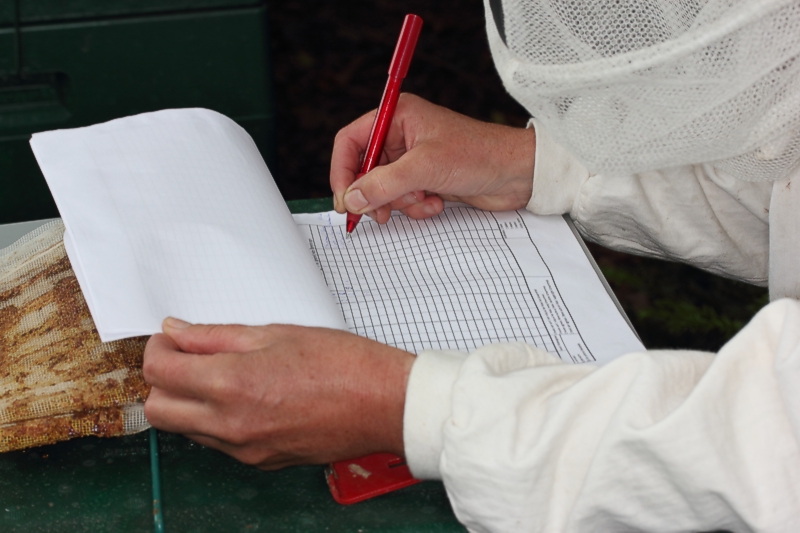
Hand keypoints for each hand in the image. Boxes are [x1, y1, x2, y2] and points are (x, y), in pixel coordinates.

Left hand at [143, 318, 414, 469]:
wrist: (384, 404)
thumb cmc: (343, 364)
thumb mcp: (275, 333)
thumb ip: (215, 336)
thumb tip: (178, 333)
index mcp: (231, 384)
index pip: (158, 371)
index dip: (158, 348)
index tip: (171, 338)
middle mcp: (230, 424)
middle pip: (158, 410)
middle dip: (162, 380)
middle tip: (188, 356)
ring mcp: (244, 448)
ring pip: (185, 429)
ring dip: (188, 401)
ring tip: (224, 374)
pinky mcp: (260, 461)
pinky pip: (217, 442)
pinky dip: (216, 420)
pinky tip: (246, 396)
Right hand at [331, 93, 534, 223]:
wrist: (518, 174)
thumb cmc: (479, 154)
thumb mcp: (425, 168)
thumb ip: (383, 184)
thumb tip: (352, 198)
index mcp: (397, 116)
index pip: (351, 141)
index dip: (342, 171)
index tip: (345, 199)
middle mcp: (402, 135)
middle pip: (364, 169)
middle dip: (374, 194)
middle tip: (380, 213)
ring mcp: (414, 159)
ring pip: (384, 189)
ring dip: (400, 202)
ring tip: (423, 201)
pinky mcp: (426, 179)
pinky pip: (403, 198)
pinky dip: (416, 207)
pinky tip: (436, 203)